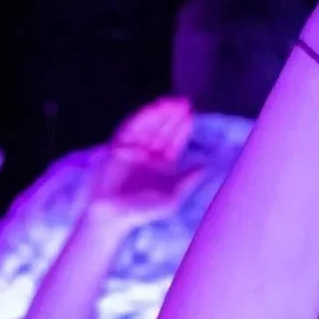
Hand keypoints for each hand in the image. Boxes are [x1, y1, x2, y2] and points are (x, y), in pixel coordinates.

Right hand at [86, 97, 199, 228]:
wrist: (112, 216)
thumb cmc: (143, 212)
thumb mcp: (172, 197)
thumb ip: (187, 180)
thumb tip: (205, 166)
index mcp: (162, 164)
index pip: (173, 142)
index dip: (182, 128)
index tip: (191, 115)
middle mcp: (147, 154)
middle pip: (162, 130)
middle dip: (172, 117)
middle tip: (184, 102)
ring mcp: (132, 150)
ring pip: (147, 127)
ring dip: (158, 114)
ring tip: (170, 103)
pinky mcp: (116, 148)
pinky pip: (128, 129)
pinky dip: (139, 118)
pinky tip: (151, 110)